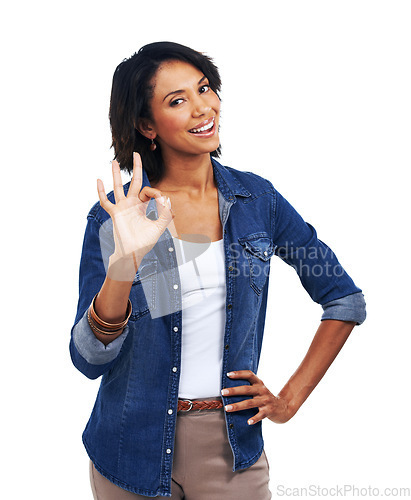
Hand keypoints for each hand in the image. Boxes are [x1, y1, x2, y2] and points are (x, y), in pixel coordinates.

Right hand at [97, 153, 173, 280]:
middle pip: (134, 181)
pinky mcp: (115, 214)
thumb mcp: (159, 228)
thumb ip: (166, 215)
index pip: (148, 191)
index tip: (162, 201)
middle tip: (136, 154)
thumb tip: (168, 201)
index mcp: (143, 206)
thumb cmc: (144, 242)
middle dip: (136, 168)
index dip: (156, 192)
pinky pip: (106, 201)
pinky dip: (101, 192)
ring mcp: (122, 208)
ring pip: (118, 187)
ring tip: (113, 162)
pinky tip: (98, 181)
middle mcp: (131, 204)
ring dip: (116, 175)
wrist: (133, 253)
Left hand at [221, 370, 292, 424]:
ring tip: (227, 408)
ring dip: (238, 405)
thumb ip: (249, 387)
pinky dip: (254, 418)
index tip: (229, 374)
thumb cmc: (266, 398)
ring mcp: (265, 401)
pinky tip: (248, 422)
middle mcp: (262, 390)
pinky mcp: (268, 411)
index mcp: (259, 383)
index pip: (249, 375)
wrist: (283, 407)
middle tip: (223, 392)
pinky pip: (260, 415)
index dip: (239, 374)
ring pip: (250, 403)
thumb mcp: (259, 389)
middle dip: (234, 391)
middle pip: (246, 389)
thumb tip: (229, 388)